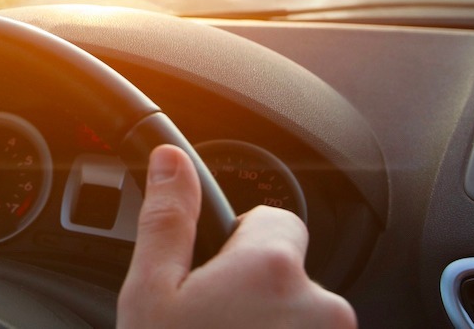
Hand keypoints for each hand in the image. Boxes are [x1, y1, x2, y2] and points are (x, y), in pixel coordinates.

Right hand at [118, 145, 355, 327]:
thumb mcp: (150, 295)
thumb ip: (167, 223)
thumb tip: (170, 160)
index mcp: (271, 270)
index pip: (276, 220)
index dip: (238, 244)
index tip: (212, 276)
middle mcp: (322, 306)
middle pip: (289, 272)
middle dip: (254, 292)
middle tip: (212, 323)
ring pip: (301, 315)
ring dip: (272, 324)